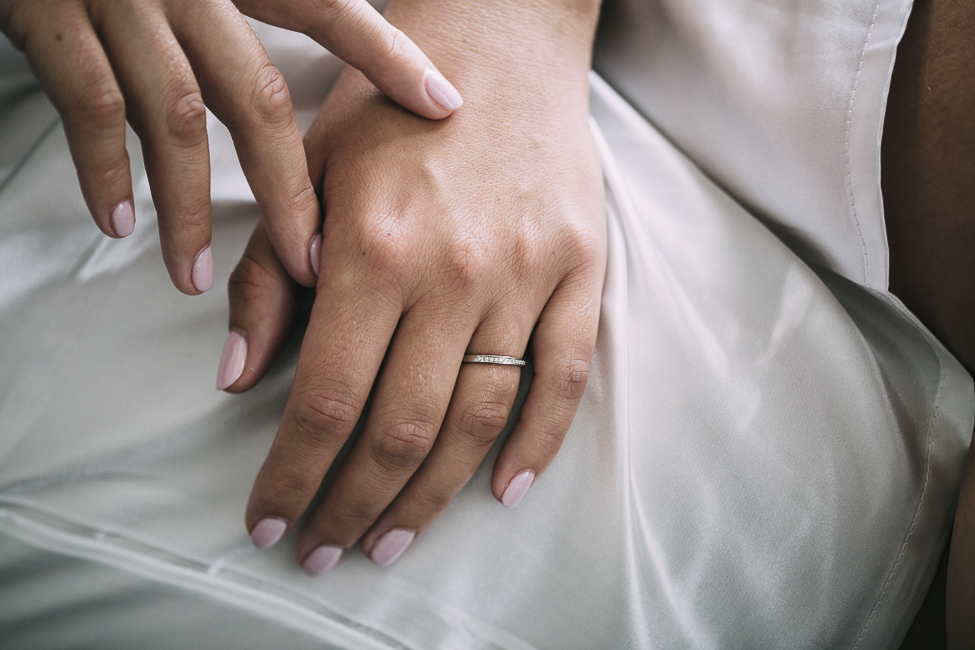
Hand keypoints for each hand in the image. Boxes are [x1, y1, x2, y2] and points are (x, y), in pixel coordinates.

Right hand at [0, 0, 461, 292]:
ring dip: (188, 208)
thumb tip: (308, 85)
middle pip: (256, 97)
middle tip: (308, 265)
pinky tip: (117, 224)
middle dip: (287, 192)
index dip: (388, 55)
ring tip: (197, 279)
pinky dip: (102, 171)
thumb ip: (269, 11)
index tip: (445, 106)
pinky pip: (88, 107)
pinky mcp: (54, 20)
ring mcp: (124, 2)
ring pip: (173, 117)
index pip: (326, 9)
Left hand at [223, 0, 605, 572]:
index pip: (327, 399)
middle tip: (326, 550)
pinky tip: (505, 492)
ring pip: (480, 419)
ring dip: (432, 495)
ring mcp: (527, 276)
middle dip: (354, 505)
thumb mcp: (307, 172)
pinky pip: (565, 378)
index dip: (294, 475)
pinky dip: (538, 445)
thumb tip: (239, 376)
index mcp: (373, 248)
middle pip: (401, 428)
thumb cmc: (392, 107)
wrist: (501, 42)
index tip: (271, 521)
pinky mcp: (580, 271)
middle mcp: (454, 273)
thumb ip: (269, 276)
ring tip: (394, 539)